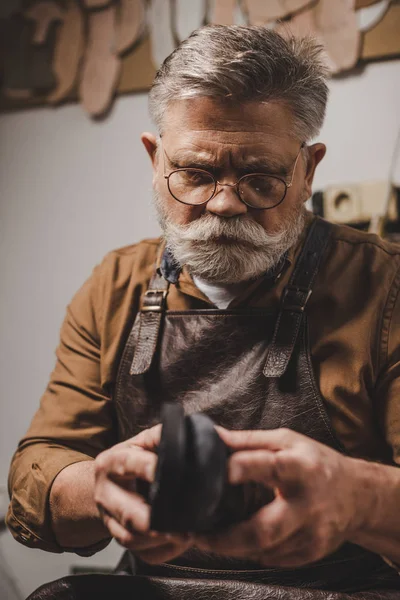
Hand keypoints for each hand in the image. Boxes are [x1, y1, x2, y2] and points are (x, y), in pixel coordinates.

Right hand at [94, 425, 192, 563]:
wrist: (112, 481)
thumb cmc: (135, 458)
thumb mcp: (144, 441)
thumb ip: (161, 436)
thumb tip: (185, 435)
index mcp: (110, 462)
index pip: (130, 465)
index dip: (152, 469)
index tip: (176, 475)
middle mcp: (105, 493)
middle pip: (128, 513)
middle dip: (155, 521)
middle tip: (182, 524)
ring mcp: (109, 519)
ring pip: (132, 538)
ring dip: (162, 539)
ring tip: (187, 534)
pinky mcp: (120, 539)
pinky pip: (142, 554)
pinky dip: (164, 551)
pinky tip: (180, 542)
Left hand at [196, 427, 369, 567]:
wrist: (358, 495)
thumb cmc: (316, 462)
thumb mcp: (287, 440)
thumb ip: (249, 441)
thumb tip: (214, 437)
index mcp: (300, 467)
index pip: (269, 466)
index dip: (242, 468)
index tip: (219, 471)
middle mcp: (307, 504)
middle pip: (265, 529)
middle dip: (227, 538)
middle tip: (198, 535)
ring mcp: (311, 533)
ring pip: (265, 550)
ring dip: (234, 546)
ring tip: (211, 538)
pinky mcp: (311, 552)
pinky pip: (273, 558)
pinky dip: (253, 551)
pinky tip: (240, 541)